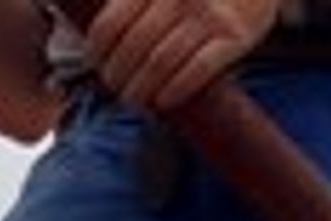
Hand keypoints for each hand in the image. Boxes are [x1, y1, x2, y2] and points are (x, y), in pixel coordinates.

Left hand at [86, 0, 278, 110]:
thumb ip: (132, 0)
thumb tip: (92, 36)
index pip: (110, 23)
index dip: (97, 51)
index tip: (96, 63)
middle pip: (133, 48)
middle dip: (117, 75)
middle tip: (116, 86)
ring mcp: (211, 15)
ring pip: (160, 63)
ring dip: (140, 89)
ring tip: (133, 99)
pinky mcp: (237, 36)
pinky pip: (198, 70)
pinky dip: (175, 90)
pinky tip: (163, 100)